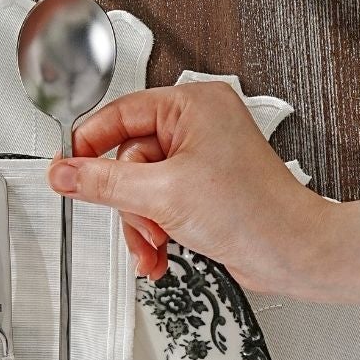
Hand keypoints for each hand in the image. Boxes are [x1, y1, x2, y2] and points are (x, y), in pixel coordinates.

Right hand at [46, 81, 359, 301]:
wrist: (296, 254)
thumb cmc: (256, 212)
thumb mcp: (163, 194)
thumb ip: (103, 183)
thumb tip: (64, 172)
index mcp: (193, 105)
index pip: (120, 114)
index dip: (90, 145)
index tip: (67, 171)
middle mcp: (198, 127)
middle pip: (128, 159)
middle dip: (130, 202)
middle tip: (141, 220)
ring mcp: (202, 160)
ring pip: (141, 188)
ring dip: (142, 224)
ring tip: (156, 243)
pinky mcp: (204, 191)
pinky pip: (160, 205)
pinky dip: (156, 231)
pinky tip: (161, 252)